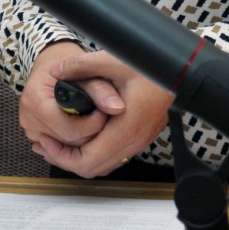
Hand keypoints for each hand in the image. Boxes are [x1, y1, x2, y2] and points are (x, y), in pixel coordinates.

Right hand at [19, 42, 118, 157]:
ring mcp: (30, 129)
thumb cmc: (66, 64)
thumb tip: (118, 108)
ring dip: (83, 137)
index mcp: (35, 100)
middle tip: (101, 115)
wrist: (50, 63)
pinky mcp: (35, 135)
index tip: (104, 112)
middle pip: (67, 141)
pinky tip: (81, 125)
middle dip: (90, 132)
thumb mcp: (85, 73)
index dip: (92, 124)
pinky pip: (60, 146)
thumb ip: (101, 91)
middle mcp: (27, 117)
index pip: (68, 129)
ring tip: (91, 117)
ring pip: (65, 147)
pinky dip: (74, 139)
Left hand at [29, 48, 173, 177]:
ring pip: (105, 164)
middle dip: (66, 159)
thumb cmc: (153, 66)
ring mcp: (140, 141)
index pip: (87, 161)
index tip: (46, 142)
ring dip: (80, 156)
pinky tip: (83, 134)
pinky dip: (95, 150)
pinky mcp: (142, 136)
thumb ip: (81, 66)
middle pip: (93, 168)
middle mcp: (134, 141)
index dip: (61, 156)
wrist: (182, 70)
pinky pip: (115, 154)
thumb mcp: (113, 61)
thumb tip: (56, 71)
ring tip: (59, 141)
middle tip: (47, 143)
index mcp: (125, 128)